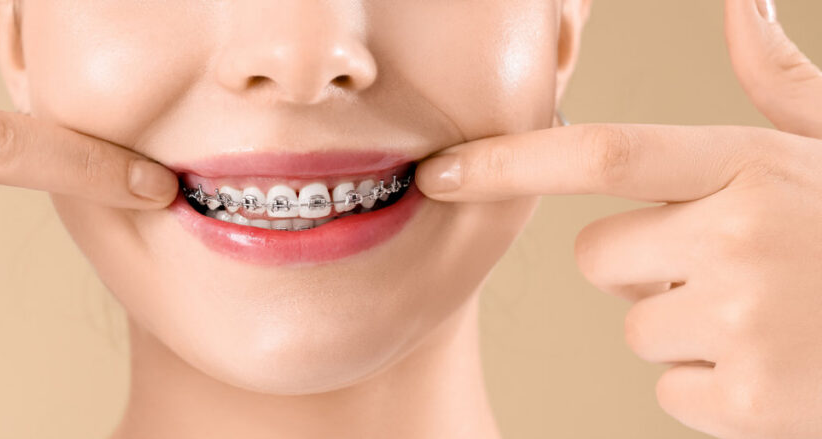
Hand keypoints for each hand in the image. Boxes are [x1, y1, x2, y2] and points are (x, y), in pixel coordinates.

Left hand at [415, 1, 821, 437]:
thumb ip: (779, 81)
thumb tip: (739, 3)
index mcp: (752, 165)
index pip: (602, 155)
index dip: (508, 162)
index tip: (438, 170)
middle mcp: (739, 235)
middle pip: (599, 257)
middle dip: (643, 264)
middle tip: (735, 266)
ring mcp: (742, 323)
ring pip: (633, 327)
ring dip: (683, 327)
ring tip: (771, 317)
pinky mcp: (749, 402)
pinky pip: (668, 389)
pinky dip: (711, 387)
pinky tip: (779, 368)